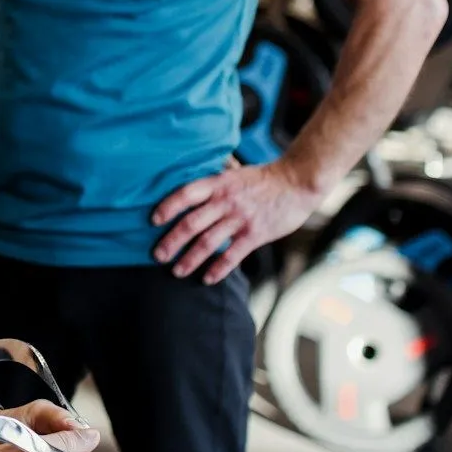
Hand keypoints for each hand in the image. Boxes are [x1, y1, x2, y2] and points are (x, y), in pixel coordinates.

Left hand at [150, 159, 323, 283]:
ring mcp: (241, 218)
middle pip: (191, 223)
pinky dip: (218, 269)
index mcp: (218, 184)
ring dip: (190, 259)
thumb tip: (190, 180)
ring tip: (177, 271)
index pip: (186, 194)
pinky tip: (207, 279)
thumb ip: (215, 181)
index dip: (168, 207)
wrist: (298, 181)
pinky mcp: (256, 234)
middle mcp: (226, 201)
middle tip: (158, 255)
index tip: (153, 221)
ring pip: (208, 242)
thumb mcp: (235, 173)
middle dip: (171, 241)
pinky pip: (232, 255)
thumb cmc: (263, 178)